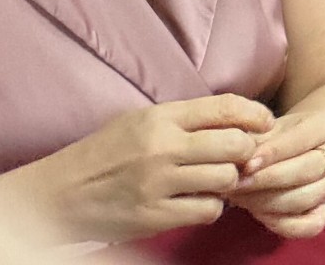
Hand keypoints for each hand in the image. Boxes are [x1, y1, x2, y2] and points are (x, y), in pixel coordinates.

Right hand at [11, 94, 274, 241]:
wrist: (58, 195)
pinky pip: (208, 210)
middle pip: (236, 145)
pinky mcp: (154, 216)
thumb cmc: (104, 154)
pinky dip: (210, 207)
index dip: (256, 115)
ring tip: (213, 180)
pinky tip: (196, 201)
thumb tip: (239, 119)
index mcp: (160, 117)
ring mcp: (158, 184)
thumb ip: (186, 119)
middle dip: (245, 152)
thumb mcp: (140, 121)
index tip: (266, 123)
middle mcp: (162, 148)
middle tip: (238, 158)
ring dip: (228, 182)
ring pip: (226, 179)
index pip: (226, 107)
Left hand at [225, 106, 324, 239]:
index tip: (246, 165)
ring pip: (305, 198)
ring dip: (267, 202)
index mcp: (324, 127)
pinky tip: (260, 213)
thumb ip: (255, 140)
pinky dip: (282, 224)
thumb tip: (235, 159)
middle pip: (307, 171)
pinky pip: (308, 227)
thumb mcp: (272, 127)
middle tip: (235, 185)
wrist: (314, 146)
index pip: (300, 140)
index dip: (272, 154)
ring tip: (240, 198)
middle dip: (266, 181)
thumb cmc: (284, 136)